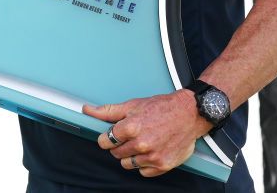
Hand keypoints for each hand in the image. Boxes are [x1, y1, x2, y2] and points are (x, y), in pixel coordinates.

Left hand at [86, 90, 210, 176]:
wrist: (189, 114)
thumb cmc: (161, 108)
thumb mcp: (132, 105)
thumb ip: (107, 111)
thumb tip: (87, 110)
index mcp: (131, 127)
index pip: (105, 141)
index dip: (105, 138)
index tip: (110, 136)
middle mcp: (141, 143)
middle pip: (115, 153)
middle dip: (118, 145)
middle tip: (128, 138)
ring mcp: (152, 156)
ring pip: (127, 163)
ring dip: (129, 155)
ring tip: (139, 144)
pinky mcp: (163, 165)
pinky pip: (143, 172)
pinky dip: (143, 164)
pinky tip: (148, 152)